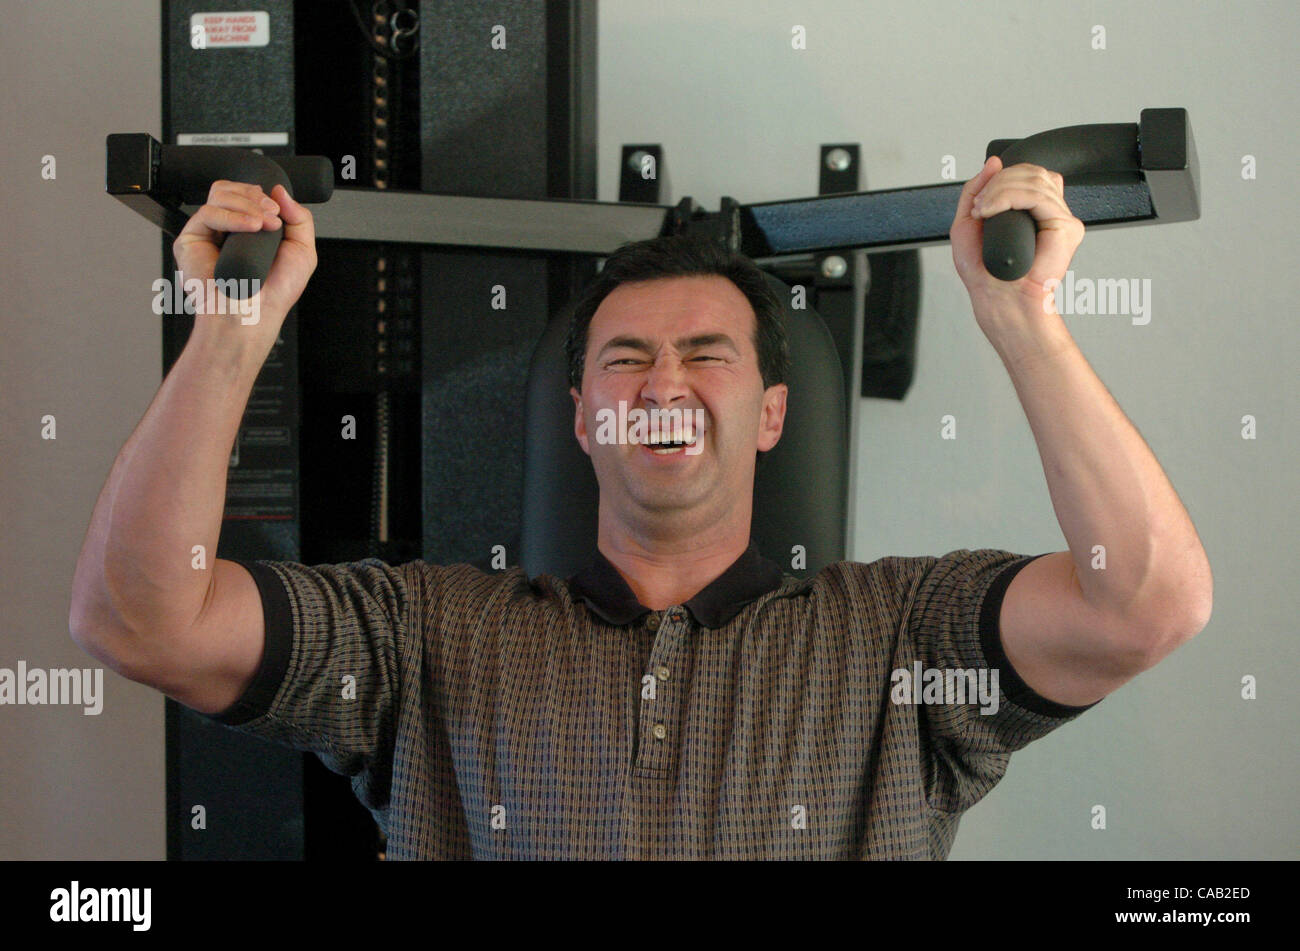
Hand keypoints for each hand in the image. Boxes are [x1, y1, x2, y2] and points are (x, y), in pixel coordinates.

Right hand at [172, 180, 317, 337]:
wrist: (254, 315)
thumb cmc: (275, 292)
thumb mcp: (302, 251)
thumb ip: (299, 218)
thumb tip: (280, 191)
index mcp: (247, 230)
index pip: (245, 194)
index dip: (260, 194)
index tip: (277, 210)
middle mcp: (226, 230)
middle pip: (230, 188)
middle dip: (255, 196)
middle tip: (271, 215)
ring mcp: (207, 233)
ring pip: (219, 194)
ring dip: (247, 205)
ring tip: (263, 225)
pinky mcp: (190, 240)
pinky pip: (208, 213)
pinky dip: (232, 216)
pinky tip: (249, 228)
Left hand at [949, 156, 1084, 325]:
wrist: (997, 298)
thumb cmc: (985, 271)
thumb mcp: (968, 221)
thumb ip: (977, 189)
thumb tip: (994, 162)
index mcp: (1032, 208)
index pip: (1028, 172)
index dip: (1002, 177)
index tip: (980, 201)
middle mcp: (1049, 210)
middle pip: (1032, 171)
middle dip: (998, 182)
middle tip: (980, 206)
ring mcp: (1060, 217)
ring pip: (1034, 179)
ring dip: (1000, 190)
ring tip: (984, 212)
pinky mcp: (1067, 227)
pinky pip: (1039, 196)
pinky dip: (1011, 197)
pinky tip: (993, 212)